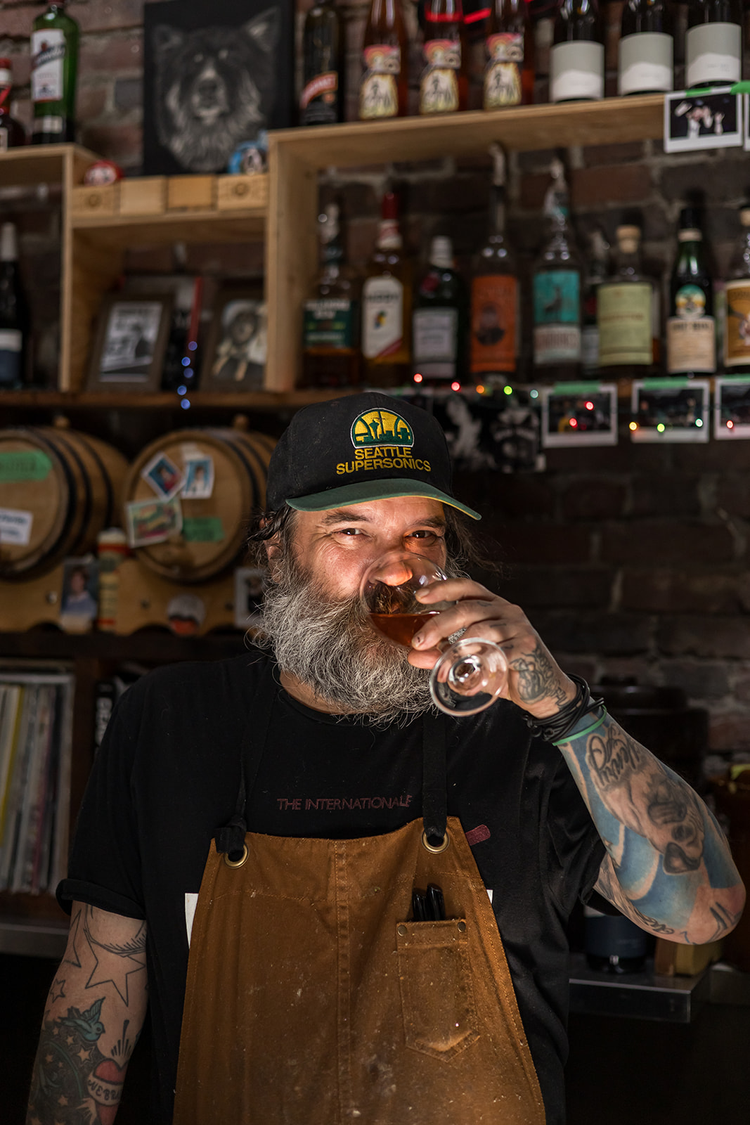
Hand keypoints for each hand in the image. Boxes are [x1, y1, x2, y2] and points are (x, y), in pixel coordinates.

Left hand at [408, 577, 575, 718]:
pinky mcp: (526, 646)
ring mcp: (519, 627)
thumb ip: (443, 655)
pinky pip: (497, 651)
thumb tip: (413, 656)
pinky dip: (477, 663)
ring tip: (440, 668)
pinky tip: (465, 675)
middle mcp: (508, 610)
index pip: (467, 587)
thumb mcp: (469, 661)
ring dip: (455, 649)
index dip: (443, 588)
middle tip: (419, 642)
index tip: (420, 596)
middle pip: (468, 608)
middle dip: (439, 624)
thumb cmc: (502, 669)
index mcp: (494, 605)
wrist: (541, 690)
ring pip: (480, 630)